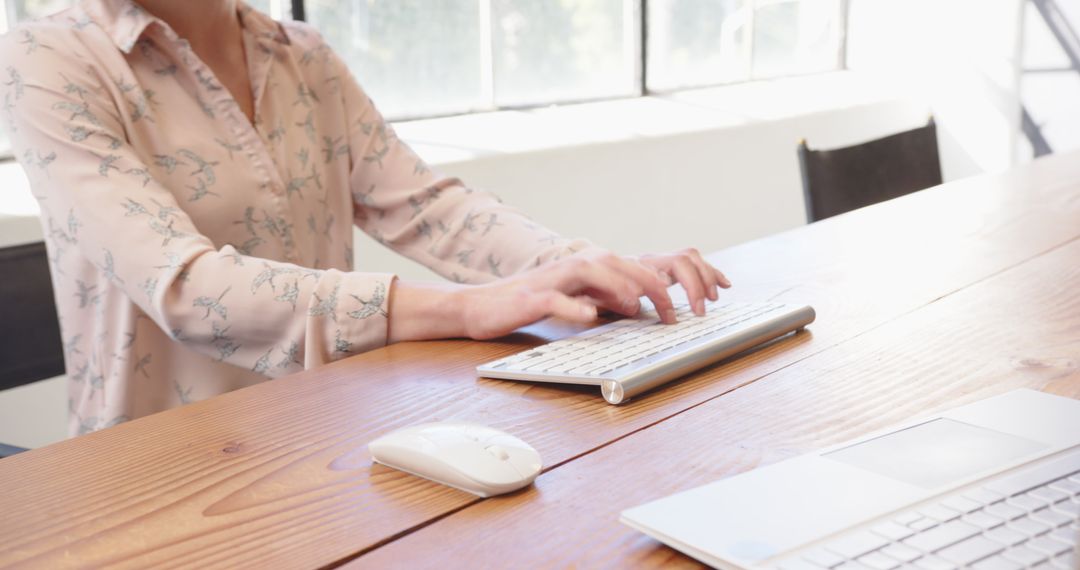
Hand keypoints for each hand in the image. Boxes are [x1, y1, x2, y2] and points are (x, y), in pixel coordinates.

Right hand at [387, 248, 730, 342]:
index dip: (668, 280)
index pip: (637, 267)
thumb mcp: (576, 300)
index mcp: (589, 267)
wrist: (480, 307)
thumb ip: (605, 297)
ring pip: (593, 273)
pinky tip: (589, 318)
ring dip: (620, 289)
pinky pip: (557, 301)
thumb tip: (638, 303)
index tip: (693, 298)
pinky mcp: (532, 297)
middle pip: (622, 265)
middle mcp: (576, 266)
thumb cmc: (528, 305)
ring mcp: (553, 280)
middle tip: (680, 310)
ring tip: (641, 308)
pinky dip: (575, 308)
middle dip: (655, 285)